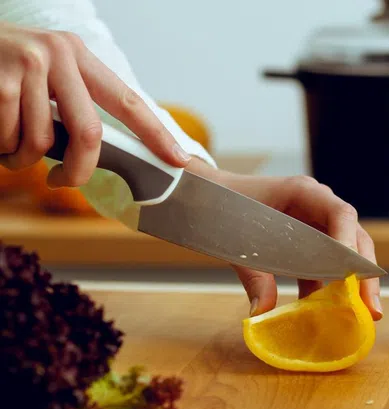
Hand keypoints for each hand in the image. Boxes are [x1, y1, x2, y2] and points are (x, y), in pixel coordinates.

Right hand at [0, 22, 190, 185]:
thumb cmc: (1, 68)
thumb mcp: (44, 74)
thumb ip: (73, 104)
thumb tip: (99, 154)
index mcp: (78, 56)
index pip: (127, 101)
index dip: (155, 134)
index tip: (178, 159)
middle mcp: (58, 55)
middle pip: (89, 133)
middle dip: (78, 170)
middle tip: (63, 182)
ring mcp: (27, 64)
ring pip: (41, 143)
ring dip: (22, 158)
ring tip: (8, 143)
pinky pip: (10, 138)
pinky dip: (1, 148)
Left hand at [187, 159, 382, 320]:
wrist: (208, 198)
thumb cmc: (223, 206)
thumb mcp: (236, 240)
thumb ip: (253, 275)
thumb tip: (262, 311)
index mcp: (303, 193)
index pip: (340, 214)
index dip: (349, 243)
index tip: (351, 274)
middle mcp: (317, 208)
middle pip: (353, 239)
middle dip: (363, 275)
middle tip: (370, 309)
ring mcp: (316, 226)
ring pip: (345, 256)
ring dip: (352, 286)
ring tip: (360, 316)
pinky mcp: (308, 246)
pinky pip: (326, 267)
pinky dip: (329, 290)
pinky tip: (327, 315)